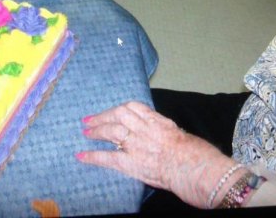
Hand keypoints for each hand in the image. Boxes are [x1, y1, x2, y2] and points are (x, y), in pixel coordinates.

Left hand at [77, 101, 233, 207]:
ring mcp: (136, 144)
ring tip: (86, 132)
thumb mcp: (179, 133)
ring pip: (111, 131)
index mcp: (156, 120)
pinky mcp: (130, 162)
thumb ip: (165, 131)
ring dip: (96, 130)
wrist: (193, 167)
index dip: (119, 108)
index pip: (133, 107)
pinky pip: (107, 157)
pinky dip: (92, 156)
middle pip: (118, 115)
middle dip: (103, 116)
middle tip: (89, 119)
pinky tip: (81, 155)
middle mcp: (144, 128)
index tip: (113, 110)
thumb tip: (161, 134)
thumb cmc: (194, 153)